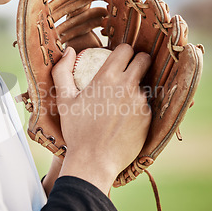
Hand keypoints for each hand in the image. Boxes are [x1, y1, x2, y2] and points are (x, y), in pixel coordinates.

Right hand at [51, 44, 151, 194]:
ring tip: (120, 102)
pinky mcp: (148, 118)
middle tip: (129, 70)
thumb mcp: (63, 100)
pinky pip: (146, 105)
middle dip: (138, 61)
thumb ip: (62, 71)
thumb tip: (69, 51)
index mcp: (107, 77)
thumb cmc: (76, 130)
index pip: (126, 49)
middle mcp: (128, 86)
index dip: (123, 51)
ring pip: (145, 84)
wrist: (94, 161)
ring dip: (136, 87)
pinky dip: (137, 108)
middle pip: (144, 59)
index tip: (118, 58)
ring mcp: (141, 102)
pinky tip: (124, 120)